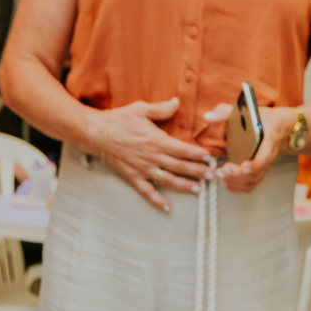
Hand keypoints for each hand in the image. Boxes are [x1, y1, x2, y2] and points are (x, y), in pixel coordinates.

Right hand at [93, 98, 213, 210]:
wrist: (98, 134)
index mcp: (157, 140)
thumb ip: (161, 109)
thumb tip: (177, 102)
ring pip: (168, 180)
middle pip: (180, 166)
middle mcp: (152, 157)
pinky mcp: (134, 178)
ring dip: (184, 186)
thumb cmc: (120, 120)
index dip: (197, 154)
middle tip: (212, 176)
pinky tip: (168, 207)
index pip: (182, 149)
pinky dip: (158, 201)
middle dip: (197, 171)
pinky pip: (148, 192)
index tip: (209, 157)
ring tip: (198, 190)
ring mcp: (143, 169)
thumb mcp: (141, 109)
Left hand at [215, 105, 295, 194]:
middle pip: (255, 173)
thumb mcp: (244, 109)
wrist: (276, 125)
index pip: (264, 157)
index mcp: (268, 139)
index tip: (241, 166)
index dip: (253, 165)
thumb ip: (224, 112)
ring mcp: (265, 165)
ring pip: (252, 181)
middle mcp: (268, 155)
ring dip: (236, 183)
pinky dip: (239, 187)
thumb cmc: (259, 117)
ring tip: (221, 177)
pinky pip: (251, 185)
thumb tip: (207, 117)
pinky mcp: (259, 172)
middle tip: (222, 171)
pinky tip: (227, 184)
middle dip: (238, 175)